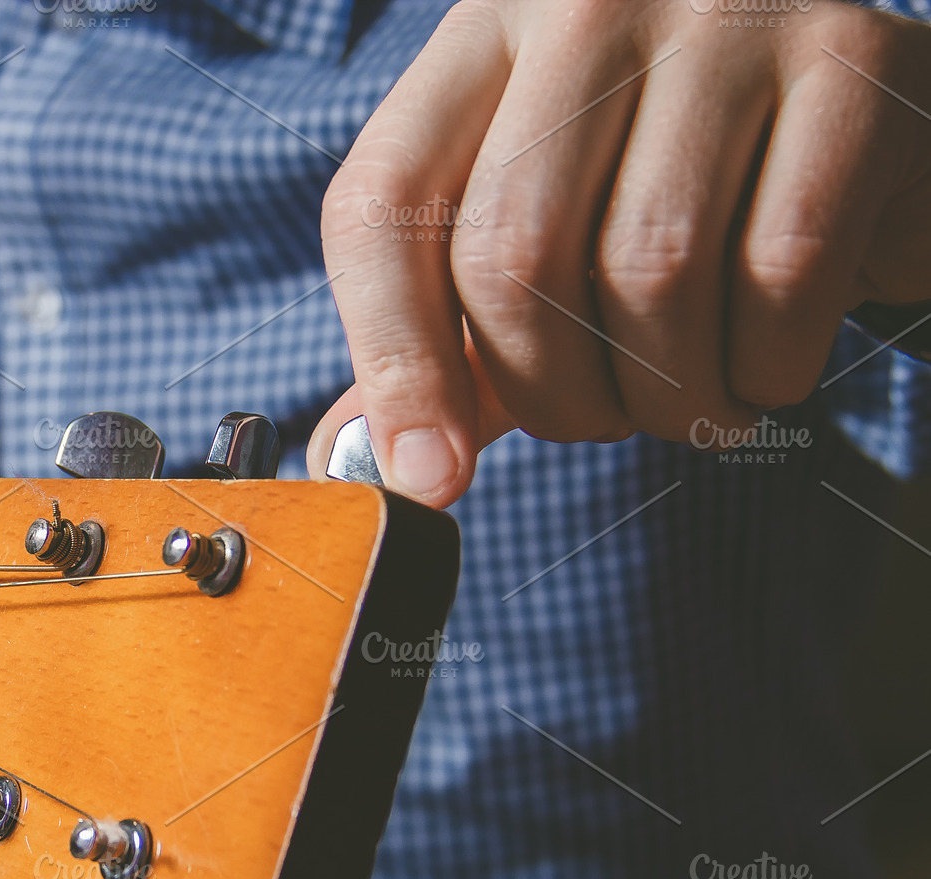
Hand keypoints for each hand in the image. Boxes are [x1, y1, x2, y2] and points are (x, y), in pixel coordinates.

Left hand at [310, 0, 930, 504]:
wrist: (879, 135)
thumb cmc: (686, 199)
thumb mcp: (546, 242)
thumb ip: (450, 343)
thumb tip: (353, 460)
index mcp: (484, 39)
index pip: (381, 206)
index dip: (393, 363)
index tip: (427, 478)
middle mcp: (589, 2)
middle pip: (509, 253)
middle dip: (555, 395)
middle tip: (603, 422)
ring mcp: (725, 16)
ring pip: (647, 270)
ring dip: (667, 397)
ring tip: (693, 399)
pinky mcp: (854, 61)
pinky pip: (781, 269)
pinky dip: (768, 366)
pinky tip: (769, 364)